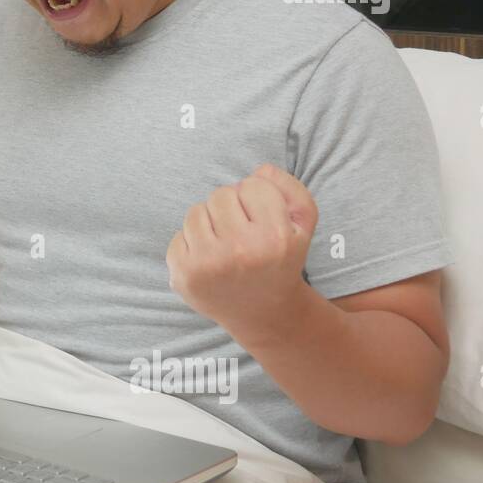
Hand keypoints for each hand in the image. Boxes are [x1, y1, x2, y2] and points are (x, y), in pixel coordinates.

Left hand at [165, 163, 317, 333]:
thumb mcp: (303, 225)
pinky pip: (179, 235)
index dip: (258, 198)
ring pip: (196, 211)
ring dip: (209, 223)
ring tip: (226, 245)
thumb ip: (289, 188)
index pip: (253, 185)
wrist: (263, 313)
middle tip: (243, 233)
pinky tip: (210, 261)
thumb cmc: (281, 260)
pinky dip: (192, 244)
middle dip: (232, 208)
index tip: (263, 219)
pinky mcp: (183, 274)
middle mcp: (240, 251)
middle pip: (221, 194)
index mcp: (274, 237)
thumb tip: (259, 170)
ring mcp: (208, 265)